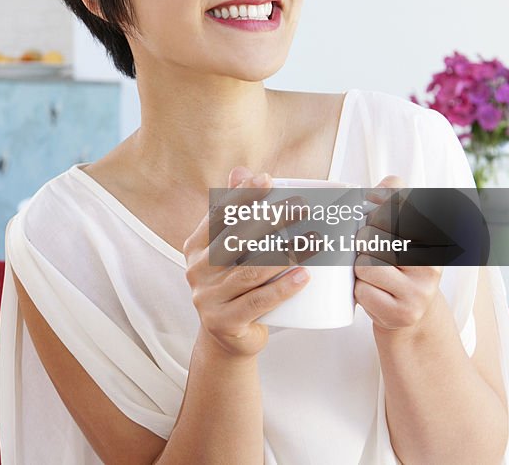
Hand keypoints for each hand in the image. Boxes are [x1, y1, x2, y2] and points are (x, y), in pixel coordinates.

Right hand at [182, 166, 310, 358]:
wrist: (228, 338)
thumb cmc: (236, 286)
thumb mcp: (231, 250)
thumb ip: (235, 212)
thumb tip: (241, 170)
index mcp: (195, 247)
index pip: (219, 216)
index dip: (242, 196)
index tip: (268, 179)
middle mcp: (196, 270)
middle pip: (236, 240)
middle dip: (271, 220)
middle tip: (302, 207)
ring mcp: (207, 298)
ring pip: (250, 271)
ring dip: (285, 253)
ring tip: (313, 240)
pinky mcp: (224, 322)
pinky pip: (258, 302)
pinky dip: (283, 288)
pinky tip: (304, 275)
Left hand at [353, 175, 443, 333]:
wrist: (410, 311)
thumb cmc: (398, 261)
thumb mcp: (401, 225)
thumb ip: (393, 196)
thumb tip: (382, 186)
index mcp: (434, 235)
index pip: (395, 204)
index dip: (376, 210)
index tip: (376, 216)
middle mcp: (433, 262)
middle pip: (372, 234)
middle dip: (363, 241)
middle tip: (374, 251)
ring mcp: (421, 290)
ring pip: (365, 264)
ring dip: (359, 268)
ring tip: (374, 273)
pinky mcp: (403, 312)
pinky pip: (363, 291)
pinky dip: (360, 291)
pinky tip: (376, 292)